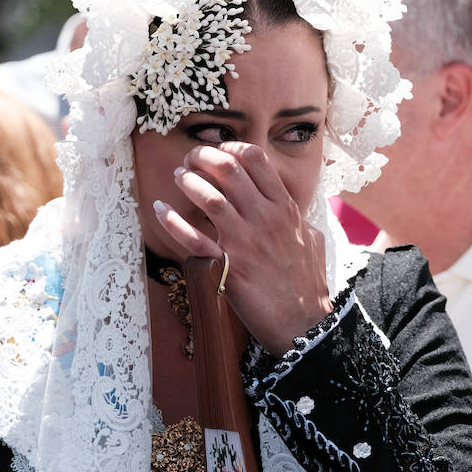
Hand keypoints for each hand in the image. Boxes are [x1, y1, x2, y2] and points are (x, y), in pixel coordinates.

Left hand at [153, 142, 332, 355]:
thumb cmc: (308, 283)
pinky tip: (160, 209)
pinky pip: (192, 240)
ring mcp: (244, 242)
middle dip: (203, 157)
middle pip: (228, 169)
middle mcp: (265, 218)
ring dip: (188, 180)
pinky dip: (172, 221)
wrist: (304, 323)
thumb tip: (287, 206)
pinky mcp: (227, 267)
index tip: (219, 150)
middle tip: (191, 159)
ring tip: (179, 177)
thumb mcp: (312, 239)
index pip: (255, 159)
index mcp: (285, 208)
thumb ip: (297, 217)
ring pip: (209, 196)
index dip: (231, 147)